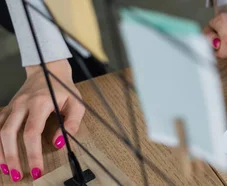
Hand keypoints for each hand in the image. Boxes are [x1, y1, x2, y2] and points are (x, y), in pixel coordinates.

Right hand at [0, 60, 83, 180]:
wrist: (49, 68)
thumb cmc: (64, 88)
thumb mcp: (76, 103)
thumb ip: (71, 123)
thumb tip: (60, 143)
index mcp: (39, 103)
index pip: (31, 132)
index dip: (32, 153)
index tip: (37, 169)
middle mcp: (21, 104)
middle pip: (9, 133)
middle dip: (12, 156)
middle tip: (18, 174)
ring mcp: (12, 106)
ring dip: (0, 152)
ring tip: (7, 169)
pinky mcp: (8, 108)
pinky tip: (0, 154)